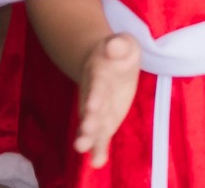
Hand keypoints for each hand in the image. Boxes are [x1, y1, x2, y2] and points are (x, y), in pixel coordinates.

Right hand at [71, 32, 140, 168]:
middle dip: (87, 123)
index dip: (94, 96)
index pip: (97, 86)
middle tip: (82, 138)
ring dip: (88, 137)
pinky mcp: (104, 120)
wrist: (107, 60)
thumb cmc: (118, 51)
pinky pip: (101, 136)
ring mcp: (97, 110)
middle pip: (90, 110)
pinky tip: (97, 162)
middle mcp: (94, 95)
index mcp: (98, 74)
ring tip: (84, 149)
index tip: (91, 107)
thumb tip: (115, 46)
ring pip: (91, 125)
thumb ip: (119, 45)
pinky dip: (98, 148)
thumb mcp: (122, 43)